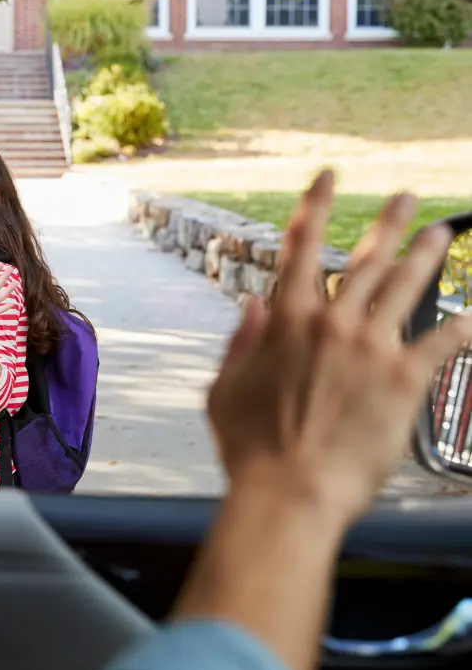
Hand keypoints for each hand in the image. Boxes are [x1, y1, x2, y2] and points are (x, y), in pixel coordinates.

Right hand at [208, 170, 471, 522]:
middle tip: (407, 199)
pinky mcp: (404, 381)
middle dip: (388, 225)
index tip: (327, 178)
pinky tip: (470, 316)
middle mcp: (331, 324)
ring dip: (425, 257)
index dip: (314, 206)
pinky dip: (457, 328)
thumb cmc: (251, 448)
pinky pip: (439, 344)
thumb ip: (239, 344)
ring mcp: (371, 349)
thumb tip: (250, 307)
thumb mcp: (223, 391)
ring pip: (405, 287)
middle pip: (365, 260)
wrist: (290, 491)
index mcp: (285, 322)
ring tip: (441, 234)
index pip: (301, 248)